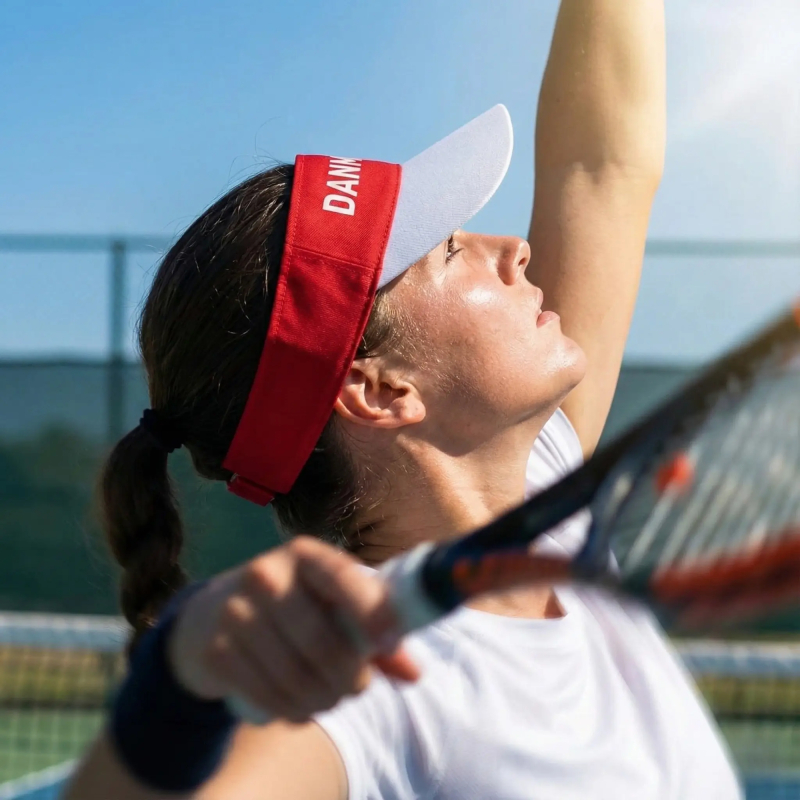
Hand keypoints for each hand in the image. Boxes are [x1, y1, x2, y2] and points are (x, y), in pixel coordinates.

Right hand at [167, 537, 419, 722]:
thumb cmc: (294, 607)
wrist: (212, 615)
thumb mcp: (331, 604)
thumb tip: (414, 674)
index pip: (342, 577)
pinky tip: (300, 708)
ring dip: (323, 700)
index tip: (390, 641)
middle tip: (357, 687)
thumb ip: (375, 632)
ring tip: (330, 698)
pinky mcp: (216, 651)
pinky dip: (292, 711)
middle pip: (322, 641)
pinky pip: (268, 696)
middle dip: (350, 677)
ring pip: (296, 677)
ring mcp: (235, 612)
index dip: (370, 610)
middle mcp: (266, 574)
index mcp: (305, 555)